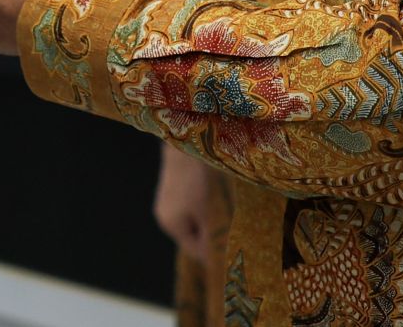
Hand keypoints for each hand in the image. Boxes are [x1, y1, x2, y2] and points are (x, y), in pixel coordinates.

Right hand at [153, 146, 226, 277]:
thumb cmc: (198, 180)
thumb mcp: (209, 213)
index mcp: (172, 226)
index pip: (196, 251)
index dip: (216, 254)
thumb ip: (212, 239)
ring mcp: (168, 199)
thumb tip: (215, 261)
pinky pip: (192, 204)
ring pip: (194, 218)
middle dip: (214, 234)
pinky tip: (218, 194)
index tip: (236, 252)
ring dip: (211, 218)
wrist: (186, 141)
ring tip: (230, 211)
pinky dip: (205, 204)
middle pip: (194, 234)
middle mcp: (165, 215)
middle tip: (237, 230)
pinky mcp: (173, 184)